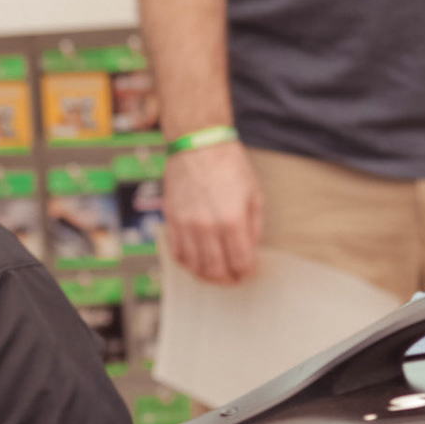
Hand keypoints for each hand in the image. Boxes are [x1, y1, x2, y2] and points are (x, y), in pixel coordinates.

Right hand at [162, 138, 261, 283]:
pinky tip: (197, 261)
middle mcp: (206, 226)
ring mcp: (185, 225)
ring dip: (207, 275)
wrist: (197, 144)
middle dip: (228, 279)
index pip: (240, 262)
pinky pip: (176, 253)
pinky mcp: (171, 220)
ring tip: (216, 273)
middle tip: (234, 278)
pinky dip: (187, 263)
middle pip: (216, 270)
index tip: (249, 272)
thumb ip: (253, 227)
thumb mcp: (253, 194)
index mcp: (231, 219)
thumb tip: (249, 252)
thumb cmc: (229, 165)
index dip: (247, 272)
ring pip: (194, 267)